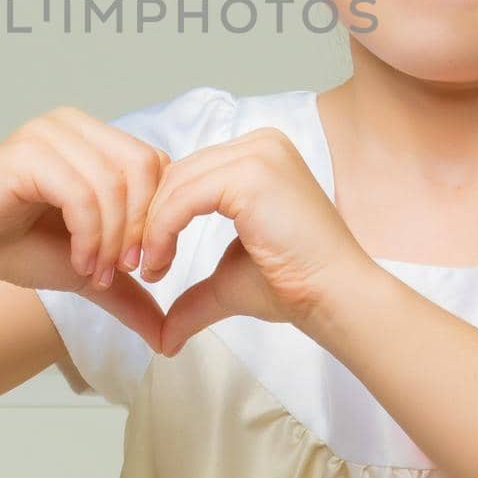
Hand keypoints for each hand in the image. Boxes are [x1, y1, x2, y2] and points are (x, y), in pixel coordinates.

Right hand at [0, 106, 173, 353]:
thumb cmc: (21, 249)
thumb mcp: (91, 269)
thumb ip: (131, 292)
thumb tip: (169, 337)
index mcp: (96, 138)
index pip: (157, 165)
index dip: (159, 218)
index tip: (144, 268)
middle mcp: (74, 126)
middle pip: (142, 169)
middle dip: (140, 229)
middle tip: (124, 271)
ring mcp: (48, 135)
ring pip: (112, 184)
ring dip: (112, 240)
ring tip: (95, 274)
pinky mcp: (24, 155)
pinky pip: (80, 194)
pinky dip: (89, 237)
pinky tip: (78, 263)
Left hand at [137, 126, 376, 354]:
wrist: (335, 299)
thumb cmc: (296, 286)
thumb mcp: (231, 279)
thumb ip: (195, 293)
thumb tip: (163, 335)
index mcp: (260, 153)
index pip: (189, 172)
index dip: (160, 212)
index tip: (148, 259)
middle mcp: (261, 143)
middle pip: (178, 173)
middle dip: (150, 219)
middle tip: (141, 265)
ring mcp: (258, 154)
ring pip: (176, 184)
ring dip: (152, 229)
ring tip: (151, 270)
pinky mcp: (251, 176)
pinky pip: (184, 198)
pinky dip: (162, 231)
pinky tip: (160, 264)